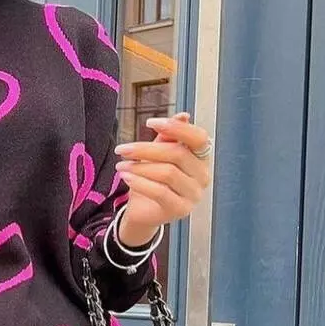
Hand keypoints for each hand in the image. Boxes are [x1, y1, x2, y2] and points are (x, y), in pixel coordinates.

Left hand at [112, 111, 212, 239]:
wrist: (145, 210)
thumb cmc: (153, 178)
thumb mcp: (158, 153)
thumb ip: (169, 136)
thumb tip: (183, 115)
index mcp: (202, 157)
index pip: (199, 137)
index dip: (176, 128)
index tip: (149, 122)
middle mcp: (203, 175)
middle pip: (178, 154)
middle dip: (145, 149)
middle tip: (121, 149)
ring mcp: (194, 194)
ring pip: (168, 173)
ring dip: (139, 167)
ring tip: (121, 166)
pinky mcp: (181, 209)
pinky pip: (160, 192)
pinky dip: (140, 182)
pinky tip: (126, 177)